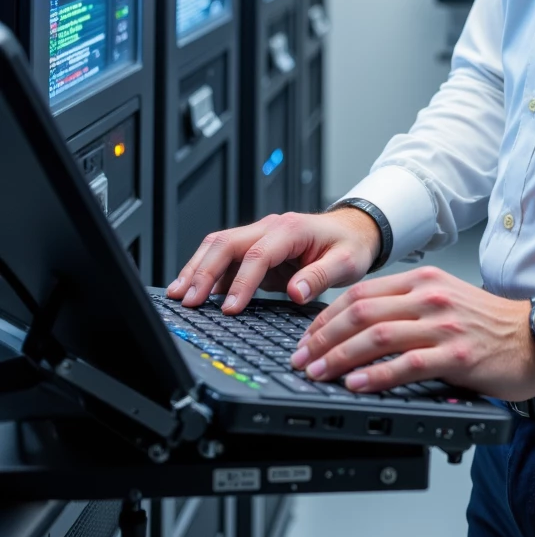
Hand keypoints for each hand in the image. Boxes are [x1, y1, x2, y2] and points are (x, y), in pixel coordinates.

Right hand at [166, 208, 381, 312]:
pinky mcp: (255, 248)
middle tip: (187, 301)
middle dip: (203, 272)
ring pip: (218, 246)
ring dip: (197, 269)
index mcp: (291, 229)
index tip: (229, 309)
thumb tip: (295, 294)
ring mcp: (259, 236)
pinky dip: (206, 273)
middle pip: (226, 244)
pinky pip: (225, 257)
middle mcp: (270, 227)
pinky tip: (194, 290)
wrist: (353, 230)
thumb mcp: (346, 262)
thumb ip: (319, 277)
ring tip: (178, 294)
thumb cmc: (350, 245)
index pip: (257, 254)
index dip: (240, 283)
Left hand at [287, 265, 534, 401]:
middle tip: (302, 358)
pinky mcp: (458, 353)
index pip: (361, 292)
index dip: (326, 315)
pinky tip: (357, 384)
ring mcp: (444, 325)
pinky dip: (377, 375)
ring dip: (340, 356)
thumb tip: (360, 328)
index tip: (307, 337)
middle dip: (323, 336)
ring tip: (319, 373)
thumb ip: (408, 307)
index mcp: (424, 280)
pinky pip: (407, 364)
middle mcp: (430, 297)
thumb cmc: (490, 325)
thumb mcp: (445, 299)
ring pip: (378, 336)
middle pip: (361, 311)